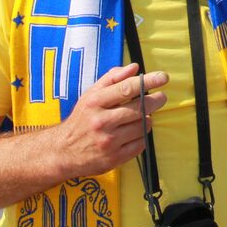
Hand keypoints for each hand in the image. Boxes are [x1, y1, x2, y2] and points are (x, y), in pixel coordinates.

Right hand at [52, 63, 168, 178]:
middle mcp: (101, 121)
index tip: (163, 77)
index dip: (148, 81)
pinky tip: (134, 133)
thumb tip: (135, 67)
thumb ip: (112, 79)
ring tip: (141, 117)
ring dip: (147, 119)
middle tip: (161, 97)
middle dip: (155, 100)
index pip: (127, 88)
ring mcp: (108, 141)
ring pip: (142, 126)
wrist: (63, 151)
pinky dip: (142, 136)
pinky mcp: (114, 158)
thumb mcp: (91, 95)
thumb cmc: (81, 119)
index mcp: (95, 102)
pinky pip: (140, 144)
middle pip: (139, 108)